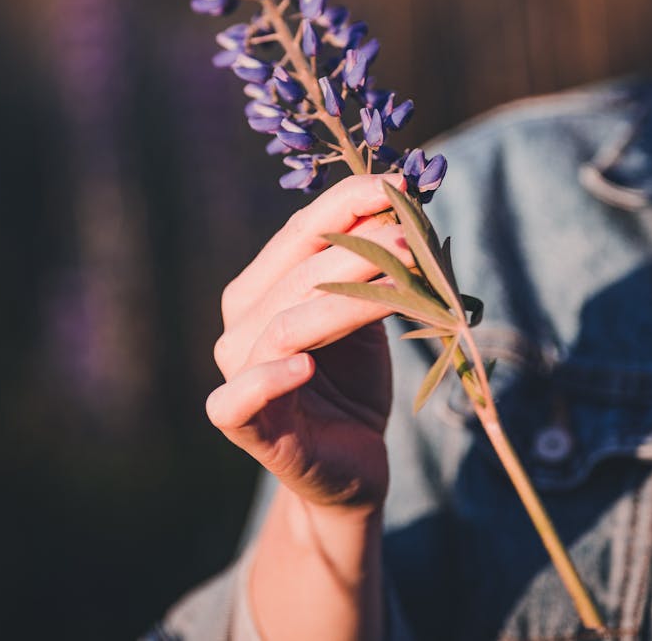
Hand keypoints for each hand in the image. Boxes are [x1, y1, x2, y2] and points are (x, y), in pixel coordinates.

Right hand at [206, 174, 408, 511]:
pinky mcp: (243, 425)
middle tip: (416, 238)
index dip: (345, 204)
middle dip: (360, 250)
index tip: (399, 185)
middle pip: (298, 275)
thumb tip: (400, 195)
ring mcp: (236, 372)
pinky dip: (268, 379)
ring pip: (286, 326)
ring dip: (346, 302)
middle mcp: (240, 323)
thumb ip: (367, 264)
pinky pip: (239, 399)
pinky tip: (305, 368)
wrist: (349, 466)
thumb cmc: (355, 381)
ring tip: (403, 284)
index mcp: (261, 287)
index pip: (299, 232)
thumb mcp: (365, 314)